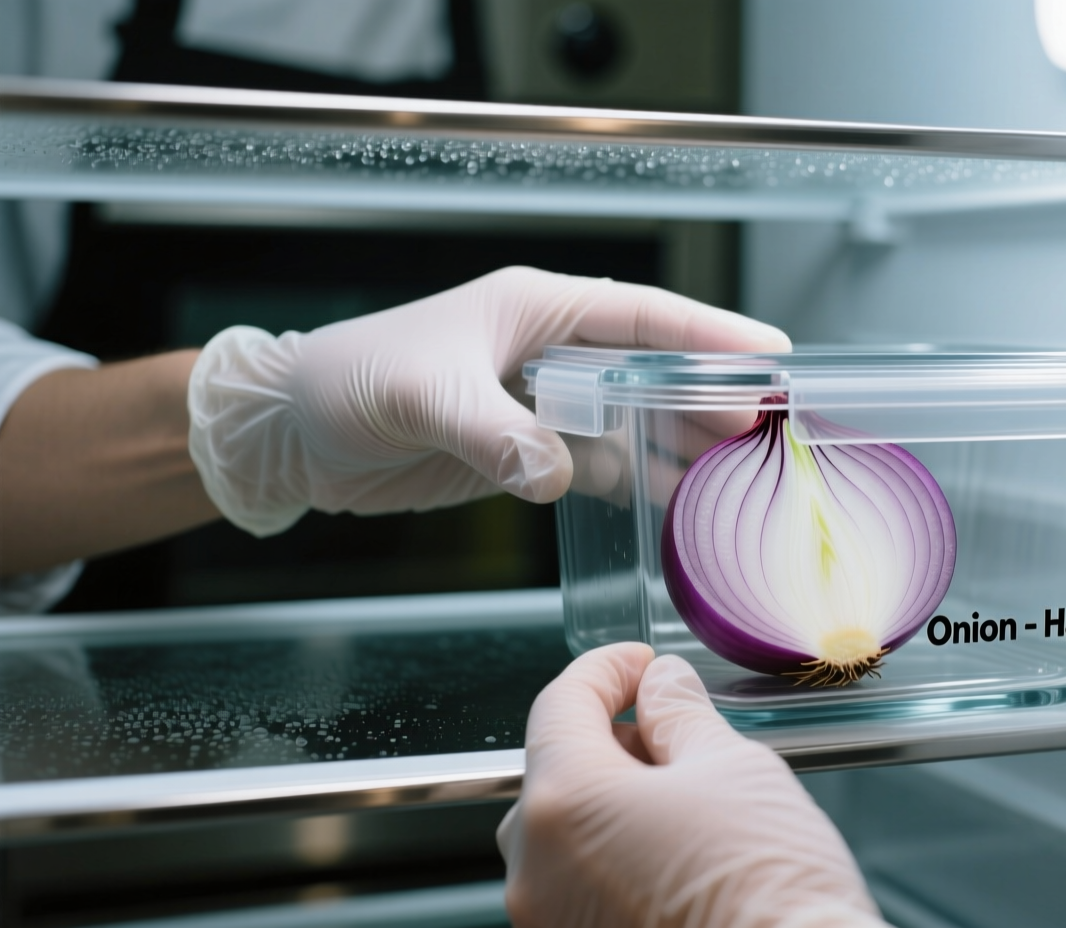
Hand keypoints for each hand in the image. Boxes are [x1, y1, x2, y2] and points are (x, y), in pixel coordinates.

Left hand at [187, 267, 789, 535]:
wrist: (293, 433)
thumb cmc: (347, 383)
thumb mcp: (420, 397)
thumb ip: (492, 434)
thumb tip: (556, 471)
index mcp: (534, 310)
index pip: (641, 316)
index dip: (710, 334)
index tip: (771, 353)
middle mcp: (550, 351)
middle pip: (654, 370)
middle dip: (713, 396)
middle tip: (772, 431)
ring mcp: (544, 402)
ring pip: (637, 421)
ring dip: (685, 445)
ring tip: (742, 475)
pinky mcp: (528, 449)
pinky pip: (603, 465)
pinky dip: (640, 483)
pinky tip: (677, 506)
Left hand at [497, 644, 886, 927]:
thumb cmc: (768, 892)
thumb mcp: (733, 769)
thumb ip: (681, 716)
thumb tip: (663, 687)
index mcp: (565, 804)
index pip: (560, 705)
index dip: (605, 670)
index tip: (638, 664)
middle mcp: (536, 870)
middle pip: (556, 774)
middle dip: (612, 742)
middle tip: (674, 734)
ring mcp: (550, 923)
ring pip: (564, 838)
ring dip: (614, 806)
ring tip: (689, 805)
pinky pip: (579, 890)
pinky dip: (616, 862)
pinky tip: (677, 858)